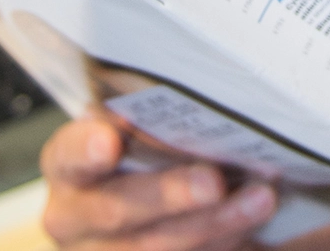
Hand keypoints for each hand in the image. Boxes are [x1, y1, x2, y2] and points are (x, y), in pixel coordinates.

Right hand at [41, 117, 276, 249]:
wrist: (152, 201)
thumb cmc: (150, 150)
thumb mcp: (142, 128)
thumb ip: (156, 119)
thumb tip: (209, 95)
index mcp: (70, 165)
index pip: (69, 154)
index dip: (86, 150)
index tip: (108, 142)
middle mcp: (76, 216)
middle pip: (117, 210)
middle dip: (170, 195)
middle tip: (213, 181)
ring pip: (156, 247)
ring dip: (215, 224)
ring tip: (261, 200)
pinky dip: (227, 242)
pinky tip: (257, 224)